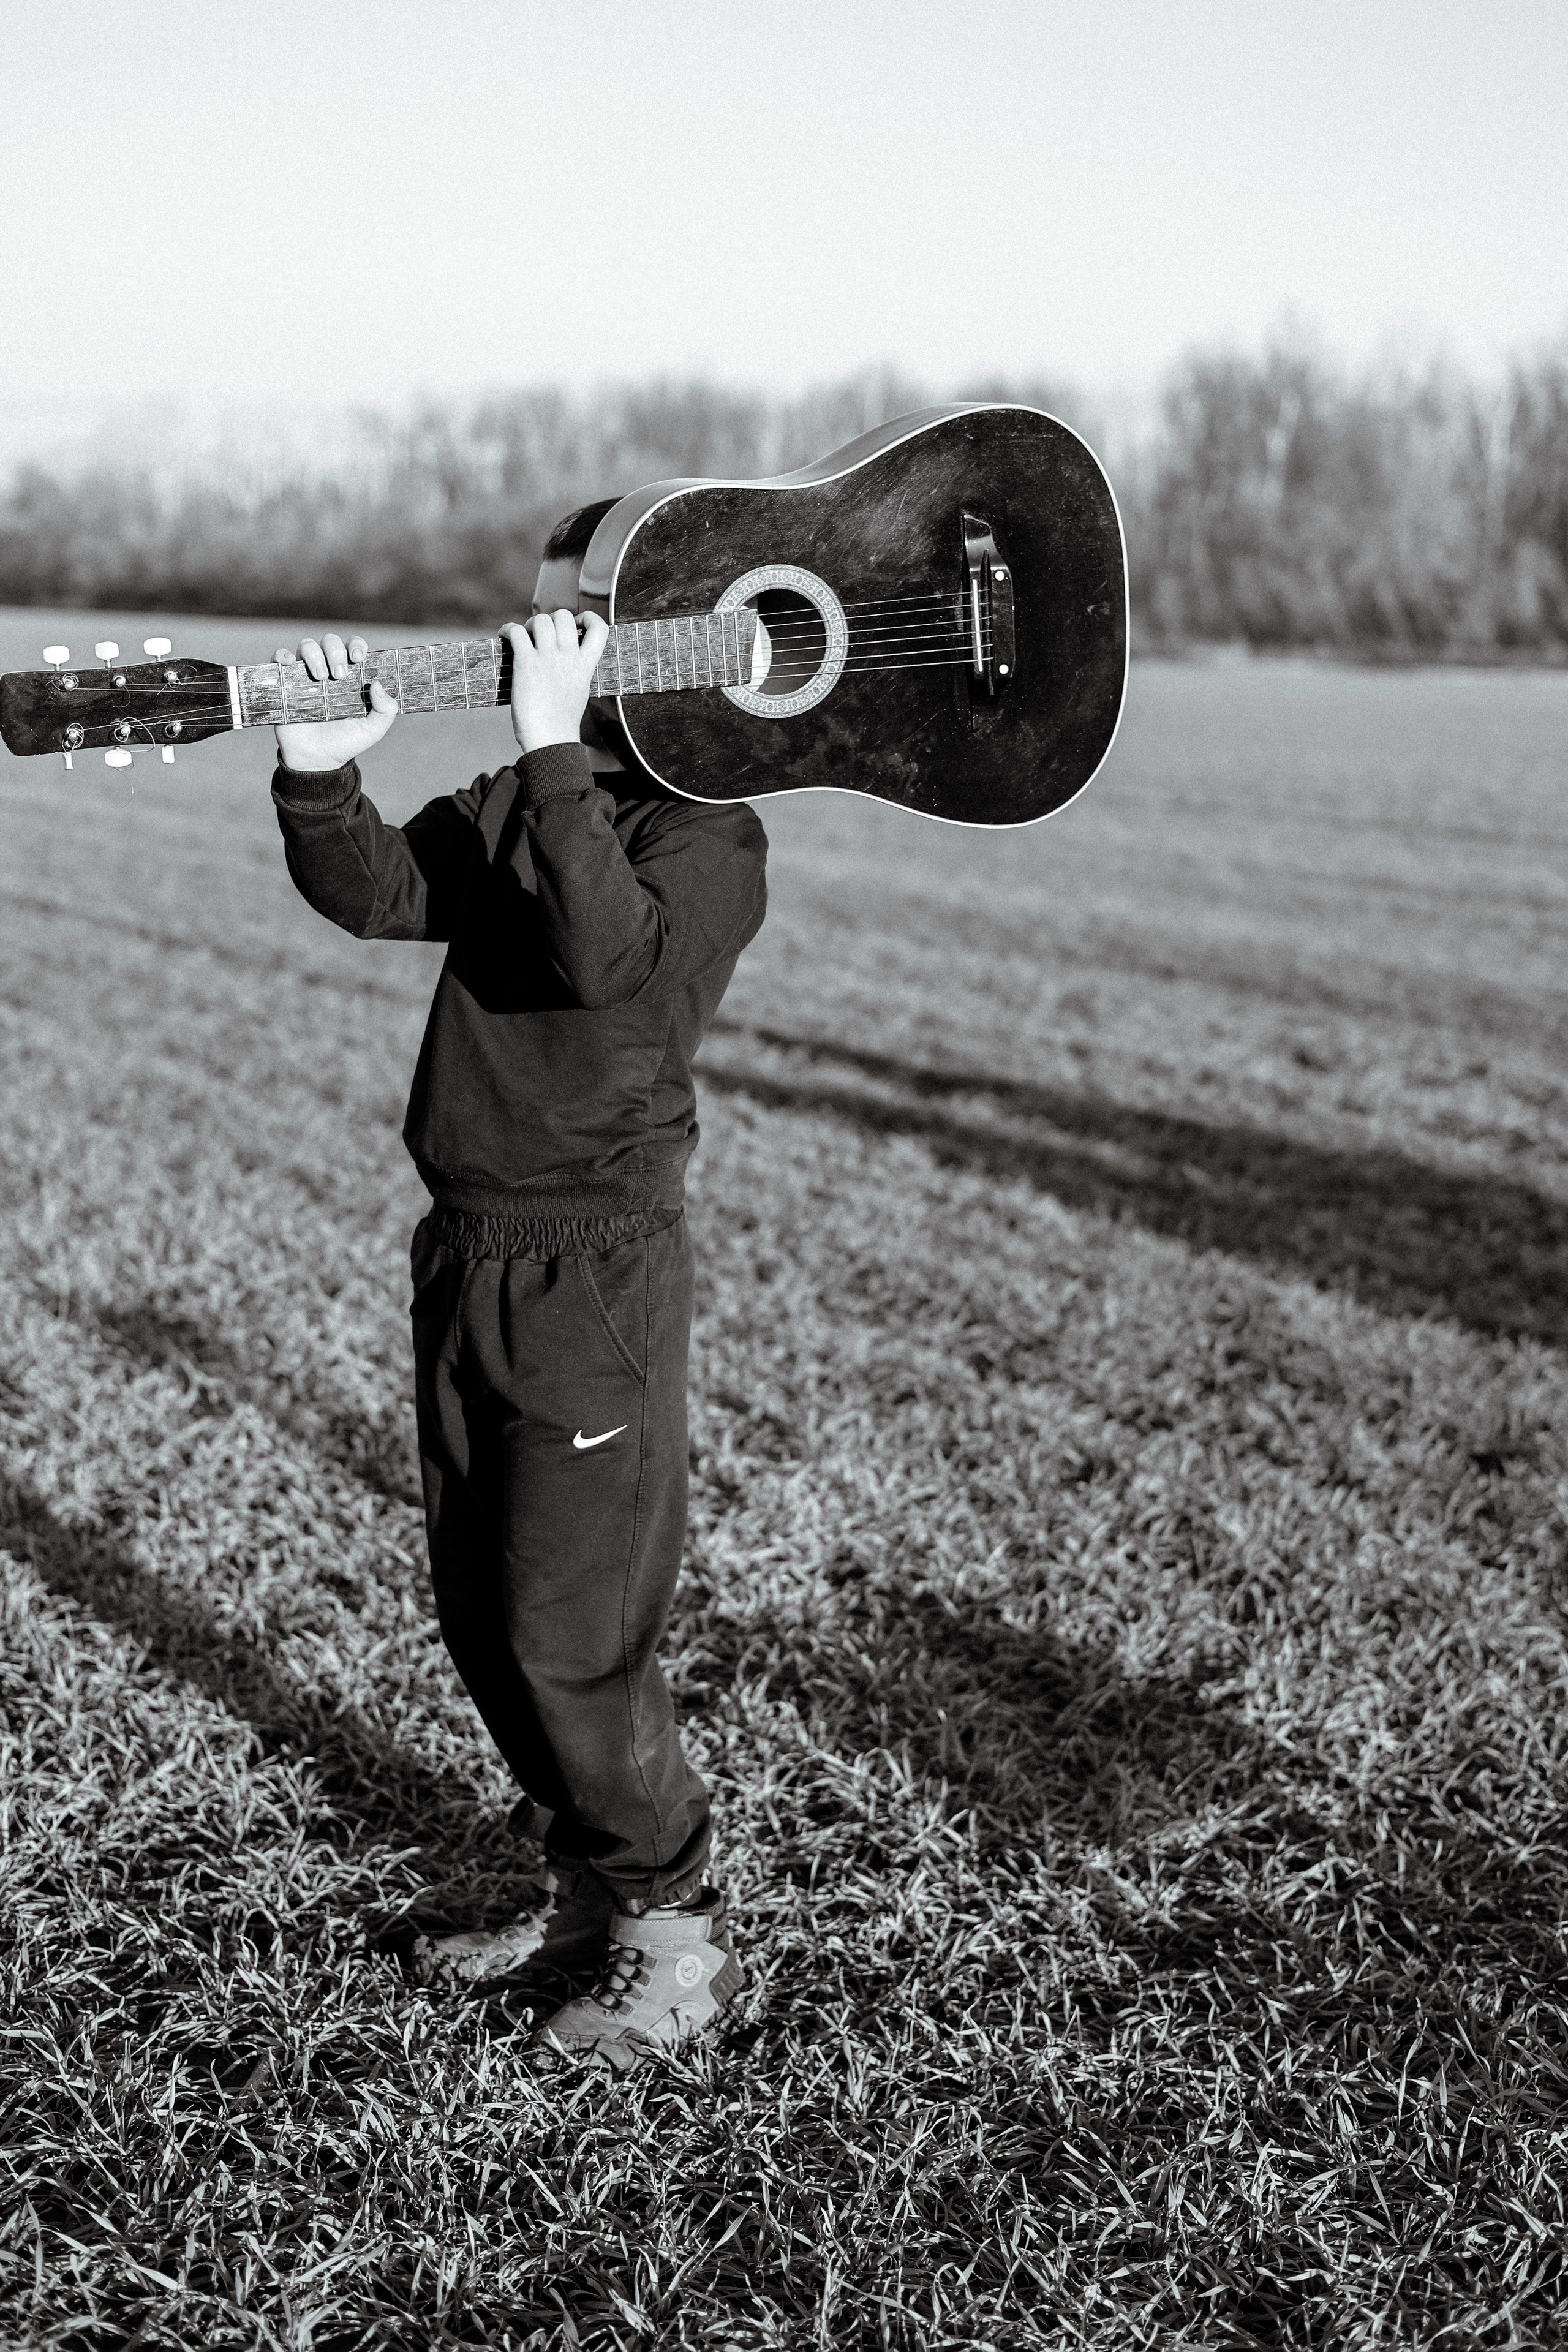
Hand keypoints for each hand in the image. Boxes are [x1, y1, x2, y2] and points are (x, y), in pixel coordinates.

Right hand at [274, 633, 398, 771]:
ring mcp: (305, 675)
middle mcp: (328, 670)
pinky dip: (282, 655)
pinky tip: (289, 664)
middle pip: (330, 642)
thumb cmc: (345, 742)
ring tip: (320, 678)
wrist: (316, 761)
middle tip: (339, 676)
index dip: (356, 645)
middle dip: (335, 652)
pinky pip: (278, 658)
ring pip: (306, 646)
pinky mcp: (284, 683)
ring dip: (313, 655)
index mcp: (350, 676)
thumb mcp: (372, 730)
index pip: (353, 647)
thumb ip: (386, 710)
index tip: (357, 657)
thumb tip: (378, 683)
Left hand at [503, 611, 608, 755]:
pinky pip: (517, 632)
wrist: (550, 739)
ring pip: (541, 620)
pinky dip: (508, 630)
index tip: (577, 624)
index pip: (599, 628)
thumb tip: (560, 658)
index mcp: (586, 664)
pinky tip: (505, 636)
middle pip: (564, 616)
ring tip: (524, 637)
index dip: (588, 618)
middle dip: (550, 620)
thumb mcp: (579, 690)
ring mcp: (547, 658)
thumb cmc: (561, 721)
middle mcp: (569, 657)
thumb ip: (574, 669)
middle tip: (540, 635)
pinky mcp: (526, 663)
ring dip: (530, 624)